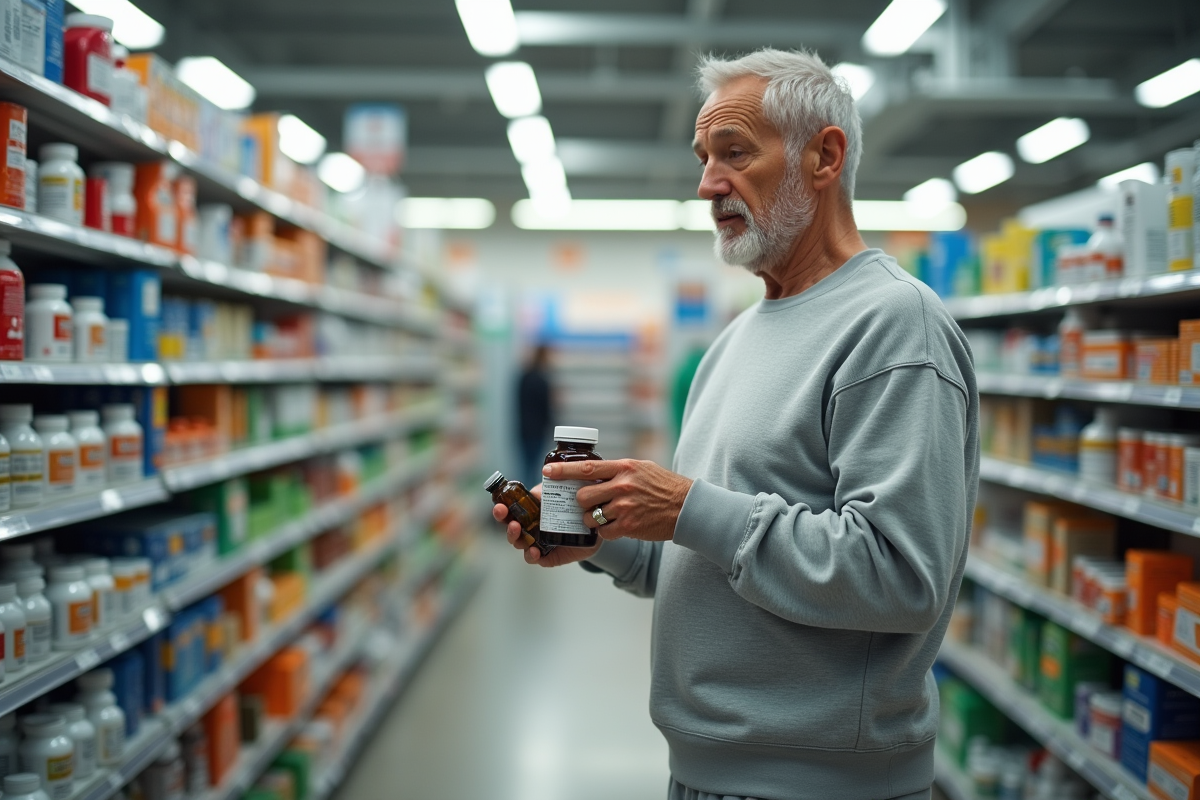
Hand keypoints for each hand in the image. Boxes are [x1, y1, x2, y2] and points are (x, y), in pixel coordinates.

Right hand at [491, 484, 599, 566]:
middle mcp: (529, 528)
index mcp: (528, 512)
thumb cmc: (571, 506)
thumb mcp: (556, 492)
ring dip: (515, 537)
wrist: (593, 524)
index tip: (499, 506)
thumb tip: (532, 492)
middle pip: (510, 529)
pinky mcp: (548, 556)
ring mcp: (537, 542)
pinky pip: (535, 558)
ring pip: (520, 544)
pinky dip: (532, 555)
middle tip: (505, 517)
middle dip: (505, 523)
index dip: (501, 510)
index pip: (509, 512)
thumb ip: (543, 491)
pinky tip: (534, 550)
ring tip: (518, 530)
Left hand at [545, 459, 692, 542]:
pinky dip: (605, 531)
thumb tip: (593, 472)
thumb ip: (618, 470)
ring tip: (602, 516)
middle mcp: (622, 486)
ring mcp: (625, 507)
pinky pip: (604, 531)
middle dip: (580, 502)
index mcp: (624, 468)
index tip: (547, 471)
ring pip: (590, 516)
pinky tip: (615, 526)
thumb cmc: (664, 486)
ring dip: (591, 519)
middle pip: (583, 496)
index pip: (586, 468)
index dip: (563, 470)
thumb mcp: (641, 468)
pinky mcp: (628, 525)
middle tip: (587, 504)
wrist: (686, 507)